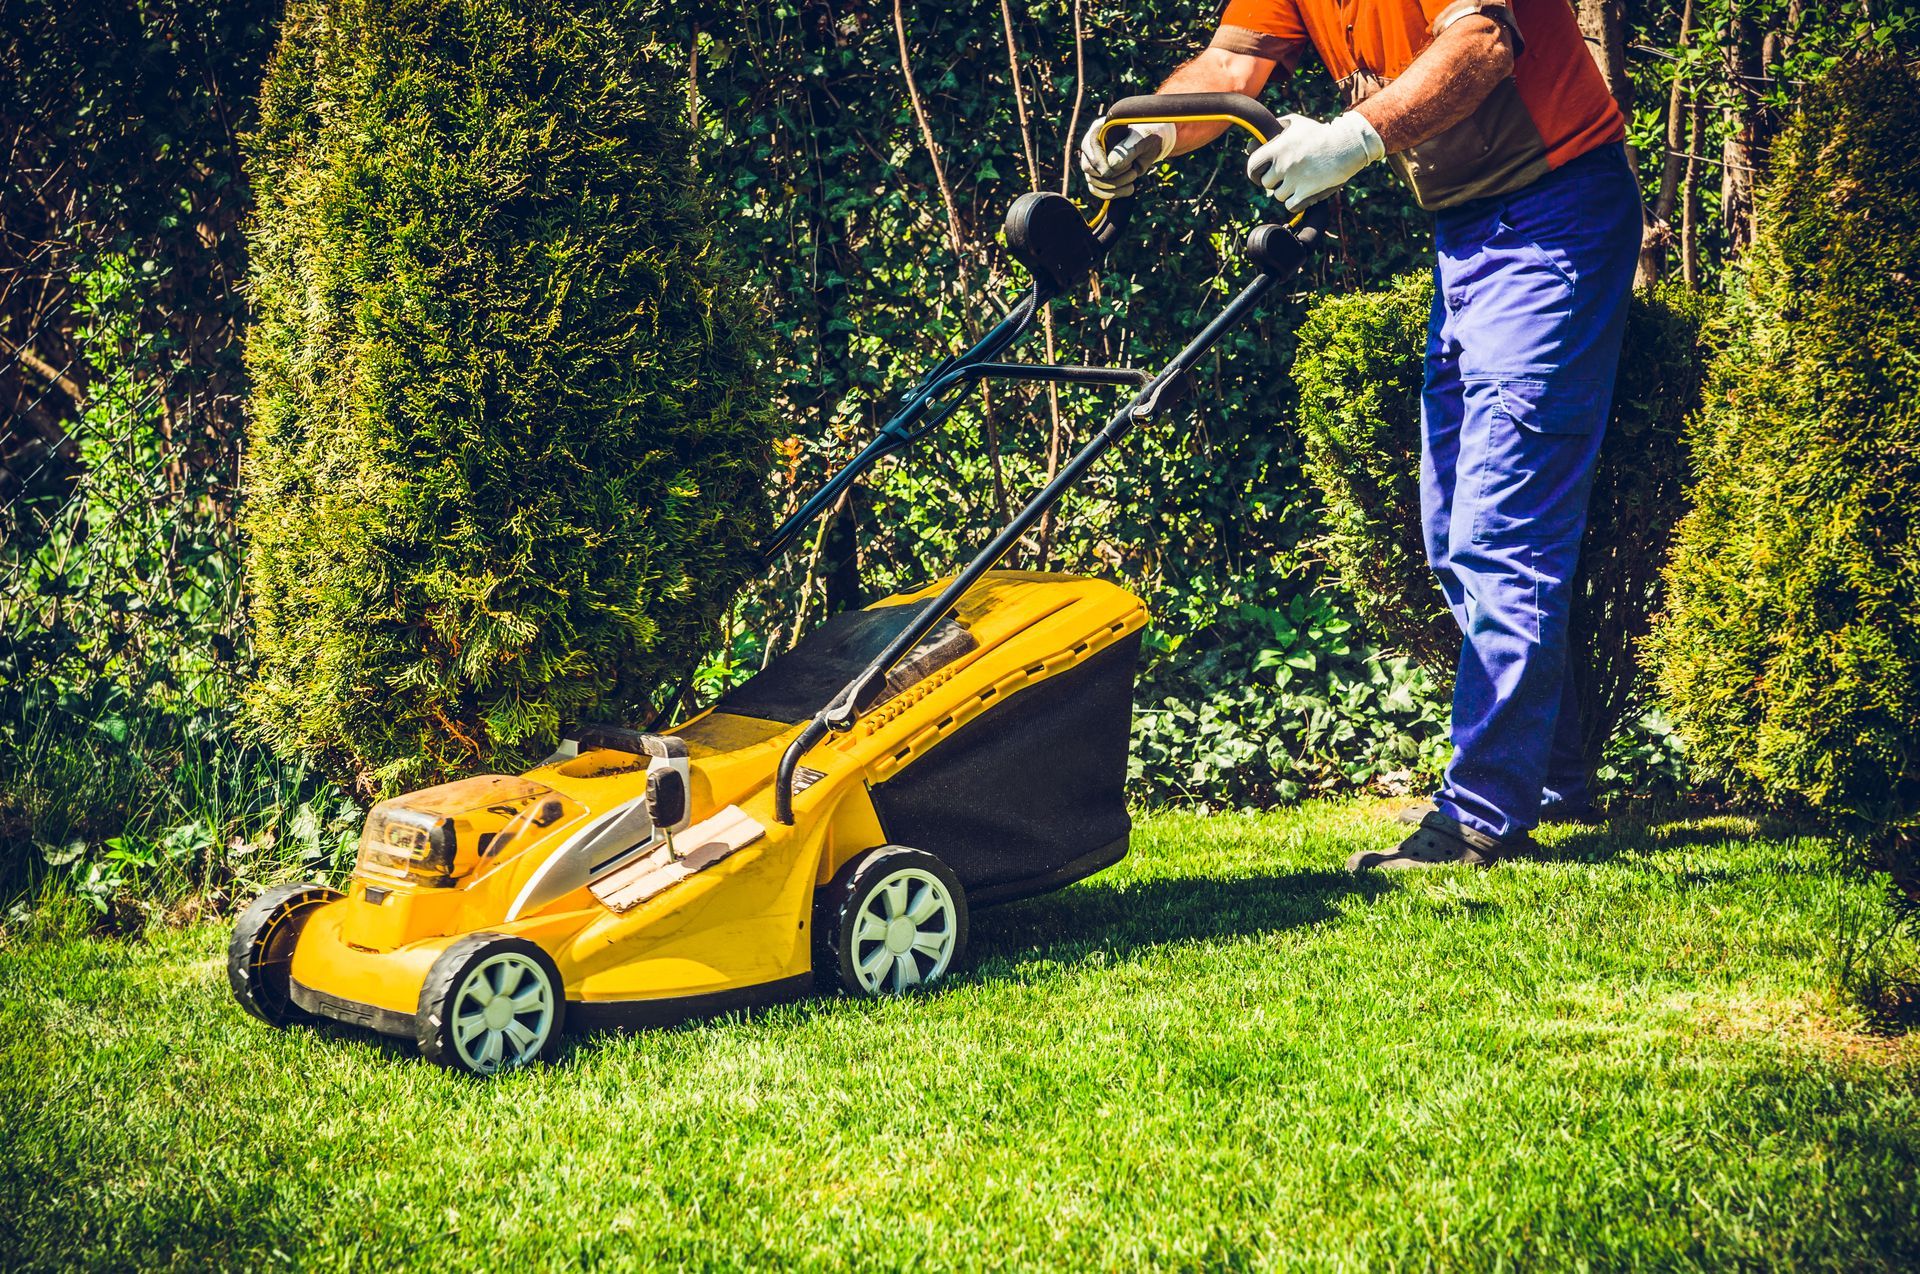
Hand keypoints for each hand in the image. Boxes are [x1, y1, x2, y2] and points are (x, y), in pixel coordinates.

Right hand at [1078, 117, 1175, 200]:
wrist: (1150, 144)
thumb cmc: (1145, 136)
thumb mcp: (1141, 139)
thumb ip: (1128, 149)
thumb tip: (1111, 166)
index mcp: (1099, 130)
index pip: (1088, 145)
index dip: (1098, 160)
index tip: (1111, 171)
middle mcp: (1093, 146)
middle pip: (1088, 167)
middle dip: (1110, 176)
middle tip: (1132, 171)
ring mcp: (1094, 162)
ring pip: (1093, 181)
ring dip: (1115, 186)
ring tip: (1134, 175)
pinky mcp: (1099, 176)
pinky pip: (1097, 190)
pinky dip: (1113, 194)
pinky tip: (1130, 189)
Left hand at [1246, 111, 1384, 210]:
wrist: (1346, 145)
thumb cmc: (1320, 133)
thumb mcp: (1296, 123)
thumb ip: (1274, 128)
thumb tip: (1253, 142)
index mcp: (1277, 149)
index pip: (1252, 166)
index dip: (1255, 172)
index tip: (1260, 173)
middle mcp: (1283, 165)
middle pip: (1265, 184)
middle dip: (1273, 181)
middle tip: (1284, 176)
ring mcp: (1294, 180)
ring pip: (1278, 195)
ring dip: (1286, 191)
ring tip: (1299, 181)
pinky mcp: (1306, 193)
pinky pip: (1290, 206)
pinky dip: (1294, 202)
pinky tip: (1302, 193)